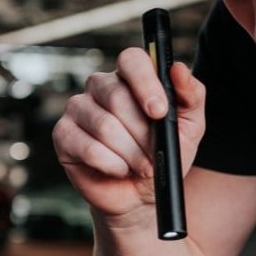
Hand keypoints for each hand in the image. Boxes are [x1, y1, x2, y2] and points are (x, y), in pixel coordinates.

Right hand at [52, 50, 205, 219]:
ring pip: (104, 124)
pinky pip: (87, 147)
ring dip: (130, 153)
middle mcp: (100, 86)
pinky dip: (111, 164)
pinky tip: (120, 170)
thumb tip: (179, 69)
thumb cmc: (164, 154)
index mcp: (130, 77)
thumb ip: (191, 95)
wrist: (141, 196)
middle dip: (142, 133)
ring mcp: (78, 109)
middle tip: (154, 155)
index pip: (132, 60)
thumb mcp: (190, 126)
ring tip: (142, 167)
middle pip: (117, 96)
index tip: (159, 112)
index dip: (145, 84)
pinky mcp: (63, 135)